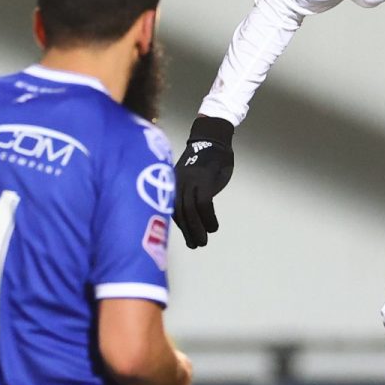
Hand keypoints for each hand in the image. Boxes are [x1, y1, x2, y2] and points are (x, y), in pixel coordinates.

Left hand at [176, 116, 235, 248]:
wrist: (212, 138)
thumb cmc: (204, 159)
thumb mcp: (191, 177)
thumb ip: (188, 192)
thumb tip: (190, 213)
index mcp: (172, 183)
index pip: (171, 208)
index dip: (180, 226)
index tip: (187, 239)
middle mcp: (177, 182)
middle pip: (179, 212)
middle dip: (187, 232)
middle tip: (196, 246)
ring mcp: (190, 180)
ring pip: (189, 210)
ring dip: (197, 229)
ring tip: (204, 242)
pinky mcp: (204, 179)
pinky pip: (204, 203)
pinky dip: (208, 218)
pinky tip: (214, 227)